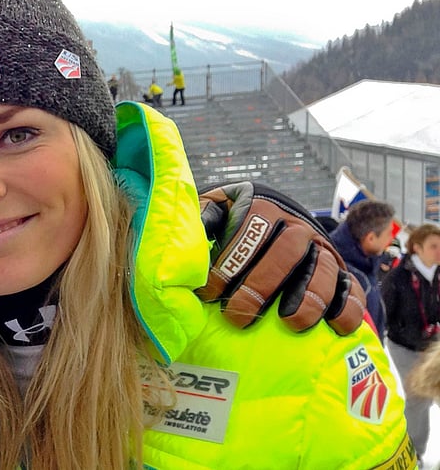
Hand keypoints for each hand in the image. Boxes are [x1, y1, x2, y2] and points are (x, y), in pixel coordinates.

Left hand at [197, 181, 366, 334]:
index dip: (228, 265)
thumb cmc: (235, 220)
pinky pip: (351, 289)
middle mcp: (296, 225)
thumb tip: (184, 234)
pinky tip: (334, 327)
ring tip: (288, 324)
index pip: (249, 234)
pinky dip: (347, 308)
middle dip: (260, 286)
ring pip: (322, 270)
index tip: (209, 293)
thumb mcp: (215, 209)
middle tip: (237, 315)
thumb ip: (201, 218)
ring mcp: (321, 248)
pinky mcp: (340, 271)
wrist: (278, 216)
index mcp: (262, 208)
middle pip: (285, 253)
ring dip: (307, 299)